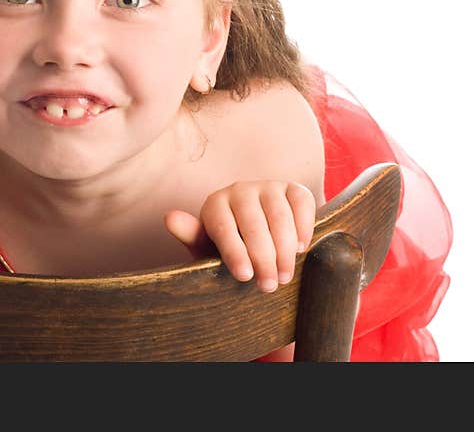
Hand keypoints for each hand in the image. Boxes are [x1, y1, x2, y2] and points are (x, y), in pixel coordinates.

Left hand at [164, 180, 315, 291]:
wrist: (261, 237)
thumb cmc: (230, 247)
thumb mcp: (208, 248)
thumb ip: (192, 236)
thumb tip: (169, 218)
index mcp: (215, 204)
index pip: (224, 228)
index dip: (234, 253)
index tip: (244, 277)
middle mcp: (240, 190)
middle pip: (254, 225)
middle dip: (263, 258)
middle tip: (269, 286)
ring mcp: (268, 186)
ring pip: (280, 217)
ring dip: (284, 250)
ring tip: (284, 276)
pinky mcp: (293, 188)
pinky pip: (302, 205)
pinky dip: (303, 228)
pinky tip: (299, 249)